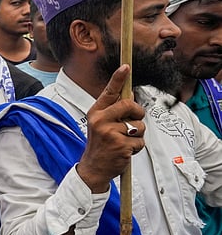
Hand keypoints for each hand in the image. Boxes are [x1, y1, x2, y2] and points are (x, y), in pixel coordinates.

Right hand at [77, 65, 145, 192]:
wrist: (94, 168)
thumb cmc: (101, 144)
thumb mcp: (102, 125)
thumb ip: (114, 111)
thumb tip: (129, 96)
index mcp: (95, 113)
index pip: (109, 92)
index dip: (118, 79)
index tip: (126, 66)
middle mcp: (100, 120)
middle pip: (130, 106)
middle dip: (137, 114)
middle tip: (131, 124)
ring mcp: (110, 133)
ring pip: (139, 125)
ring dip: (137, 135)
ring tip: (124, 142)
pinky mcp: (120, 145)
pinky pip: (140, 141)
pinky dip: (136, 147)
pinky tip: (125, 151)